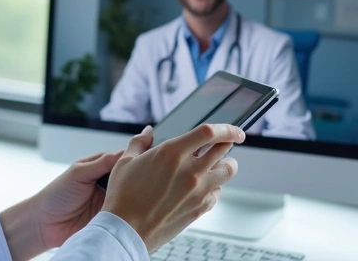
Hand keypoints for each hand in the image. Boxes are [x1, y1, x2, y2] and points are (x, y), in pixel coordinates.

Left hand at [0, 127, 151, 260]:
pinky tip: (139, 211)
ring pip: (130, 196)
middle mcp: (106, 183)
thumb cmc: (56, 194)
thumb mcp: (77, 173)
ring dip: (137, 196)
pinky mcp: (110, 218)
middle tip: (152, 178)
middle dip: (139, 178)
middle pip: (129, 177)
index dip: (135, 158)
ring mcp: (109, 201)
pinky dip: (131, 213)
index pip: (122, 159)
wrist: (44, 223)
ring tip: (149, 194)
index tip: (150, 157)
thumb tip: (122, 152)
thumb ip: (100, 163)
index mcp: (98, 167)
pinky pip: (125, 214)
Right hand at [102, 123, 244, 251]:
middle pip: (224, 150)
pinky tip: (204, 187)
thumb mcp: (125, 162)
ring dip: (226, 165)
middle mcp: (189, 170)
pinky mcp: (200, 208)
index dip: (226, 128)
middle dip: (228, 143)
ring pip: (227, 171)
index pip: (209, 133)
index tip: (234, 130)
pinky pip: (217, 193)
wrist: (127, 229)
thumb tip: (147, 132)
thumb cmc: (123, 196)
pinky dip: (214, 187)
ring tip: (218, 164)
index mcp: (171, 153)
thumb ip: (139, 142)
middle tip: (226, 143)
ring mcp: (197, 191)